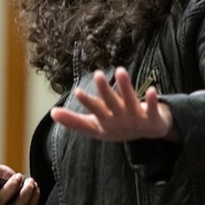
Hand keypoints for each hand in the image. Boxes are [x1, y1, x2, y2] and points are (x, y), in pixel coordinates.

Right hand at [51, 67, 180, 142]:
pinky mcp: (153, 117)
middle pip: (111, 103)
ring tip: (121, 71)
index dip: (87, 102)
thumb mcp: (94, 126)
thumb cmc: (117, 126)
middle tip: (98, 74)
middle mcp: (120, 118)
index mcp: (105, 120)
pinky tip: (153, 89)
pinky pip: (153, 108)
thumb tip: (51, 113)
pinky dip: (152, 100)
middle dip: (105, 91)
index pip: (95, 109)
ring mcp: (137, 118)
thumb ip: (74, 121)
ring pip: (130, 101)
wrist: (147, 133)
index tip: (78, 91)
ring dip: (126, 87)